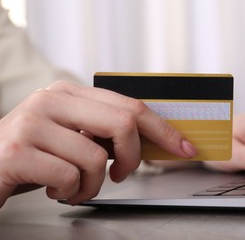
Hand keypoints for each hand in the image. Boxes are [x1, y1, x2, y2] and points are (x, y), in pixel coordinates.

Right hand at [0, 81, 196, 206]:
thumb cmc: (34, 155)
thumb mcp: (72, 136)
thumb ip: (104, 132)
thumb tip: (149, 140)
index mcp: (70, 93)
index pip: (131, 106)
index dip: (163, 129)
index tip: (183, 147)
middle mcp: (52, 100)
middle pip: (123, 123)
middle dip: (133, 157)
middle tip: (122, 173)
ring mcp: (34, 123)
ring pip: (97, 158)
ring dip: (93, 183)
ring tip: (75, 186)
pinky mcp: (20, 151)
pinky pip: (71, 177)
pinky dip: (71, 192)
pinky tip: (56, 189)